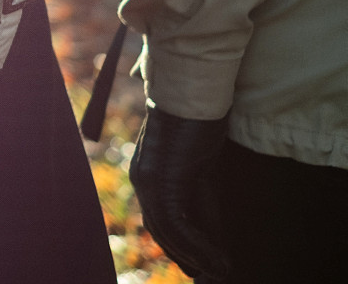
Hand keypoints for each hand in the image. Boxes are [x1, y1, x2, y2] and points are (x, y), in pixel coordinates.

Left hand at [130, 106, 233, 281]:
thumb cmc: (200, 127)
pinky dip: (197, 245)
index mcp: (148, 175)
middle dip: (186, 257)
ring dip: (195, 256)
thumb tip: (216, 242)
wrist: (193, 95)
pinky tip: (218, 258)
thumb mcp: (204, 173)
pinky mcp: (160, 179)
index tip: (198, 267)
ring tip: (220, 273)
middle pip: (161, 231)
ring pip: (168, 231)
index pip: (159, 222)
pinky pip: (176, 223)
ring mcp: (148, 180)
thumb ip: (205, 205)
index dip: (179, 247)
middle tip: (211, 276)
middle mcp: (142, 179)